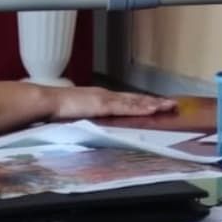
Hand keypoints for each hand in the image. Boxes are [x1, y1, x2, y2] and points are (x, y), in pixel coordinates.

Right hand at [49, 87, 176, 120]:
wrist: (48, 102)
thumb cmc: (59, 111)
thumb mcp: (79, 115)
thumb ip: (89, 119)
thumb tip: (94, 126)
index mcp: (102, 98)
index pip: (127, 101)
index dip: (143, 102)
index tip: (157, 104)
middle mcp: (108, 95)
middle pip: (136, 99)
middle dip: (155, 101)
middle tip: (172, 103)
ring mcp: (107, 99)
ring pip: (135, 102)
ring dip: (154, 104)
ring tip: (169, 106)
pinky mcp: (104, 105)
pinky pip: (126, 108)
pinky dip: (141, 108)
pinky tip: (152, 109)